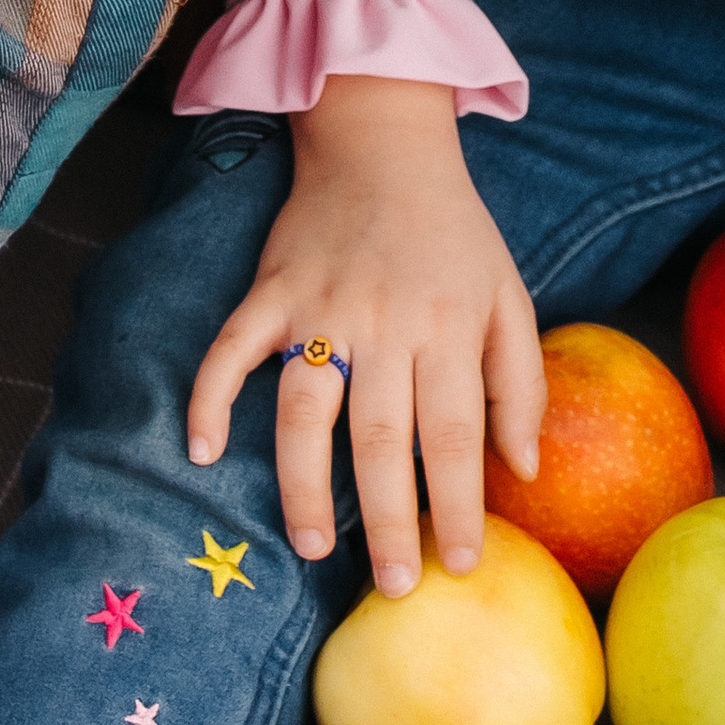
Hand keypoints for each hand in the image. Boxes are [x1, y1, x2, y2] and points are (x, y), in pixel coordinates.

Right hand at [184, 76, 545, 597]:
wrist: (383, 140)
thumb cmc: (453, 231)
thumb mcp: (507, 293)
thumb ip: (520, 381)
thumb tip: (522, 468)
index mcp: (447, 323)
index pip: (454, 432)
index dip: (459, 502)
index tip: (462, 562)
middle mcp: (384, 320)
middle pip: (382, 437)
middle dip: (388, 520)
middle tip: (392, 584)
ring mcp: (321, 304)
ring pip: (306, 409)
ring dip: (305, 483)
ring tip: (312, 546)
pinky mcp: (272, 288)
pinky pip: (232, 347)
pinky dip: (211, 395)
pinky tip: (202, 449)